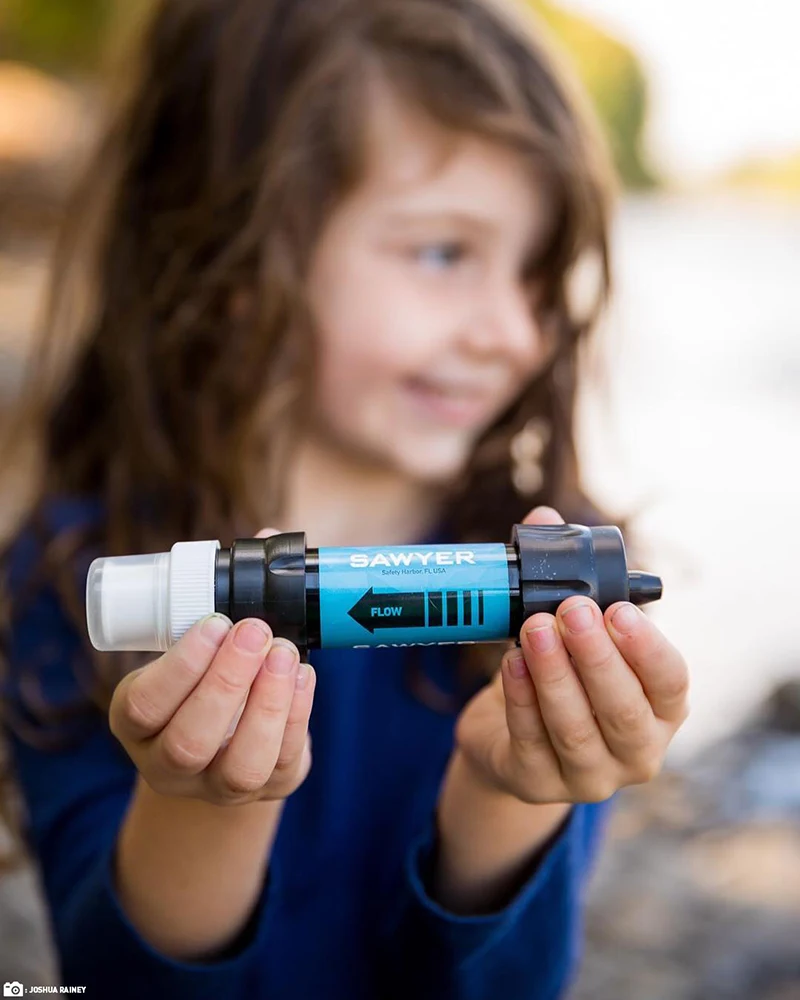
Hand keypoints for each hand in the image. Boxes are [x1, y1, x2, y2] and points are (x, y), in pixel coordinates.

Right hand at [109, 528, 315, 805]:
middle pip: (189, 741)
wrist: (224, 741)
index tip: (214, 621)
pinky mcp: (269, 788)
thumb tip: (267, 538)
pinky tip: (303, 675)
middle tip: (255, 629)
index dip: (180, 666)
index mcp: (136, 721)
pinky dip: (297, 716)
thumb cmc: (205, 673)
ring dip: (267, 705)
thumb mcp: (194, 644)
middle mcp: (168, 764)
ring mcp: (218, 787)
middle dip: (226, 681)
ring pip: (239, 768)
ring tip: (285, 653)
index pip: (144, 706)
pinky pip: (282, 764)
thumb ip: (221, 595)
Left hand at [454, 506, 689, 803]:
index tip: (619, 609)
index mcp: (660, 709)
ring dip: (553, 674)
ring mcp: (589, 777)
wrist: (508, 741)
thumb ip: (564, 578)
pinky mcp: (538, 784)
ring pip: (575, 728)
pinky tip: (510, 663)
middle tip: (570, 610)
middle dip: (595, 656)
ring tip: (532, 627)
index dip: (647, 648)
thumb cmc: (557, 676)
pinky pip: (530, 740)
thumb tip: (543, 520)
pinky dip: (521, 698)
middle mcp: (636, 750)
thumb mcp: (569, 636)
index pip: (671, 683)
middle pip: (623, 709)